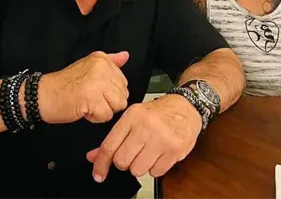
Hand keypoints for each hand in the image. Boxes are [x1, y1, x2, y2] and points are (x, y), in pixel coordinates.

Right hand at [38, 51, 129, 123]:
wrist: (42, 95)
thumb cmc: (64, 85)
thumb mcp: (89, 67)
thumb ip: (110, 62)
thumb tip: (125, 56)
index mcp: (102, 59)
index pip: (123, 82)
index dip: (110, 92)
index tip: (94, 90)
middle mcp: (101, 68)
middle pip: (123, 94)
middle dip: (108, 102)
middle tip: (89, 98)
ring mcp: (97, 82)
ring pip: (118, 105)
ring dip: (103, 110)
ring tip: (87, 103)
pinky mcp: (91, 98)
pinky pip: (107, 115)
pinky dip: (95, 117)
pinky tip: (83, 109)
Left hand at [86, 94, 201, 181]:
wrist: (187, 107)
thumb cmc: (159, 112)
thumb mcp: (134, 118)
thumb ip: (114, 138)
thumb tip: (94, 157)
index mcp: (133, 117)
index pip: (110, 145)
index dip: (101, 163)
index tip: (98, 173)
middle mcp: (147, 127)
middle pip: (122, 161)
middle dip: (125, 162)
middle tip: (133, 154)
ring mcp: (162, 139)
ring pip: (138, 170)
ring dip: (140, 166)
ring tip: (148, 152)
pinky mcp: (175, 150)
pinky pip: (156, 172)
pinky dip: (155, 168)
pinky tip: (159, 154)